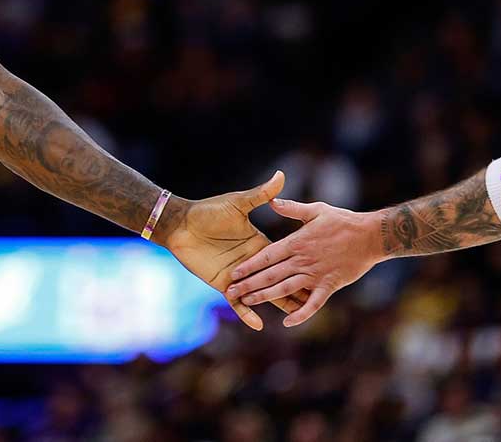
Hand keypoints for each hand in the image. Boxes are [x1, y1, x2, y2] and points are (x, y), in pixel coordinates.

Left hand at [162, 170, 307, 329]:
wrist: (181, 224)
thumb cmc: (209, 211)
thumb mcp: (238, 202)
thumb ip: (261, 194)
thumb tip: (280, 176)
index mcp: (259, 243)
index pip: (284, 257)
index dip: (300, 266)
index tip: (319, 270)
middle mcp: (251, 261)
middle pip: (278, 279)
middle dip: (295, 290)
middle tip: (315, 300)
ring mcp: (238, 275)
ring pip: (261, 293)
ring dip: (276, 304)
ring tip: (293, 318)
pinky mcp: (222, 284)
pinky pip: (237, 303)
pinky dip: (247, 313)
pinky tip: (259, 325)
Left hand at [224, 199, 383, 326]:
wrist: (371, 235)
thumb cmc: (344, 220)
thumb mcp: (317, 210)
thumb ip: (292, 208)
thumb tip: (272, 201)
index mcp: (298, 242)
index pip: (267, 255)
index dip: (249, 265)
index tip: (234, 272)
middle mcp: (303, 260)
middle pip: (270, 275)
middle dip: (249, 284)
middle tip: (230, 292)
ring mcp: (315, 275)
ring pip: (285, 289)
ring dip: (265, 297)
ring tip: (247, 302)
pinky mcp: (329, 286)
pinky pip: (313, 304)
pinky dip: (301, 314)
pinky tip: (288, 322)